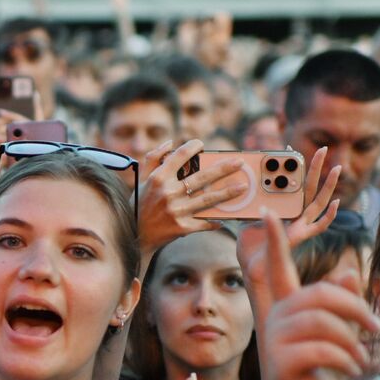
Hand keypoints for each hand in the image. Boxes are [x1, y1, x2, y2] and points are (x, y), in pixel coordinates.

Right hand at [135, 140, 248, 256]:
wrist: (135, 237)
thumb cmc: (139, 206)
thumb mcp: (141, 181)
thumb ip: (153, 159)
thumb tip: (169, 142)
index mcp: (158, 179)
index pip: (179, 157)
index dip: (192, 147)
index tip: (202, 144)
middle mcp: (168, 193)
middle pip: (202, 177)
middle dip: (223, 169)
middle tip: (239, 162)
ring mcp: (177, 211)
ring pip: (208, 199)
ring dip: (228, 193)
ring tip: (243, 187)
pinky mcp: (182, 227)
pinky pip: (204, 222)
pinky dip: (216, 220)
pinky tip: (227, 217)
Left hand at [235, 147, 339, 314]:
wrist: (251, 267)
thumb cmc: (250, 245)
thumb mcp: (248, 215)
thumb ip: (252, 201)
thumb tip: (246, 184)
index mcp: (285, 208)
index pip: (293, 183)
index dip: (293, 167)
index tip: (290, 149)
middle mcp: (296, 216)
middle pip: (310, 187)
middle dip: (316, 168)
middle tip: (323, 148)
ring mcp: (300, 226)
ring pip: (318, 202)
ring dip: (328, 185)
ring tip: (336, 168)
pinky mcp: (301, 238)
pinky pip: (319, 227)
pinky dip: (329, 217)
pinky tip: (337, 204)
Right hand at [257, 214, 379, 379]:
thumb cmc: (323, 372)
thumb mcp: (339, 335)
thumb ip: (342, 304)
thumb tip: (350, 273)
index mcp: (288, 306)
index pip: (279, 268)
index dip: (274, 241)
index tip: (268, 212)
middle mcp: (276, 317)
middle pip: (320, 294)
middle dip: (356, 310)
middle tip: (378, 328)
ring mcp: (274, 340)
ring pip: (323, 322)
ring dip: (352, 340)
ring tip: (362, 356)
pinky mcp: (280, 362)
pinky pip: (321, 349)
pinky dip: (345, 358)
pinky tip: (353, 369)